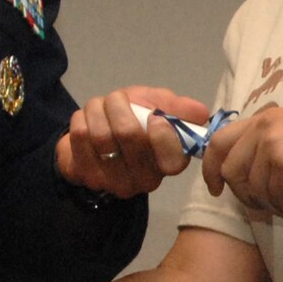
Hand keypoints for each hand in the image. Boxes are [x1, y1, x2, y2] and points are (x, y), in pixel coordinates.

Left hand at [57, 87, 209, 197]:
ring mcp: (114, 182)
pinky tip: (86, 120)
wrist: (94, 133)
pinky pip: (80, 137)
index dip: (163, 135)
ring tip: (99, 107)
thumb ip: (180, 108)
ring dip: (97, 108)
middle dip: (119, 105)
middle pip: (130, 135)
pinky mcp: (87, 177)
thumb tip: (201, 113)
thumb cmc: (133, 118)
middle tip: (116, 99)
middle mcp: (145, 180)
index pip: (174, 160)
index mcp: (169, 164)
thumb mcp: (160, 106)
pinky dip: (81, 118)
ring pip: (102, 135)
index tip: (154, 116)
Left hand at [203, 106, 282, 222]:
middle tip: (266, 206)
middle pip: (230, 171)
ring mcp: (274, 146)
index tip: (216, 189)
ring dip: (273, 206)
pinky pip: (276, 199)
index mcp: (263, 118)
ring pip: (253, 189)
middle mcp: (263, 128)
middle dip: (244, 195)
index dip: (210, 168)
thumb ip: (271, 144)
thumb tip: (252, 177)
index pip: (218, 141)